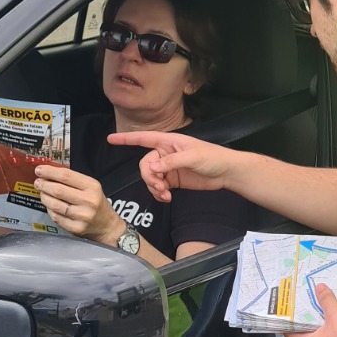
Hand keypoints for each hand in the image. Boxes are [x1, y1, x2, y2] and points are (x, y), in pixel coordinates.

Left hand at [33, 163, 122, 245]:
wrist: (107, 226)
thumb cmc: (97, 203)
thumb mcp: (91, 187)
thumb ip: (72, 180)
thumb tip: (49, 174)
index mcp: (92, 187)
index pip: (66, 176)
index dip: (49, 172)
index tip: (39, 170)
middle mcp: (88, 201)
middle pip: (58, 190)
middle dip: (44, 185)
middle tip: (38, 183)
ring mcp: (82, 216)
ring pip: (55, 204)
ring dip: (44, 197)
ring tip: (42, 193)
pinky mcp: (76, 228)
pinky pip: (56, 217)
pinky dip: (49, 210)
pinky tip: (49, 206)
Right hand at [106, 129, 233, 202]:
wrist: (226, 172)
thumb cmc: (213, 157)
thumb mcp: (193, 157)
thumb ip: (171, 161)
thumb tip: (153, 167)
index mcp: (168, 142)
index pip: (143, 138)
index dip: (126, 139)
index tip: (110, 139)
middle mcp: (165, 154)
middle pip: (145, 165)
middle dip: (149, 178)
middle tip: (159, 187)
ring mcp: (169, 168)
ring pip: (150, 178)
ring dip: (154, 188)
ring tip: (166, 195)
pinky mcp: (173, 180)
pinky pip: (158, 187)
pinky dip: (159, 194)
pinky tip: (167, 198)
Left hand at [286, 284, 336, 336]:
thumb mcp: (336, 314)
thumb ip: (326, 300)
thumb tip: (318, 287)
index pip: (294, 335)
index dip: (289, 325)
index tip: (286, 316)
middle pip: (308, 336)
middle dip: (307, 323)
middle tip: (305, 308)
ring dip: (322, 326)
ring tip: (321, 311)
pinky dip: (334, 330)